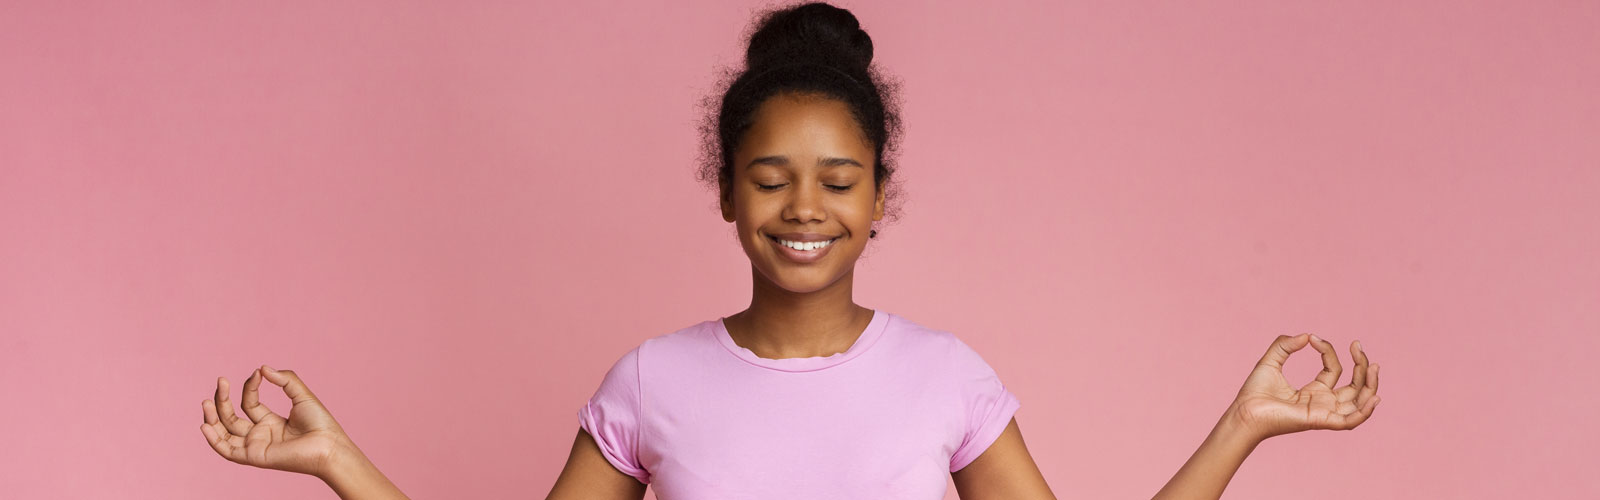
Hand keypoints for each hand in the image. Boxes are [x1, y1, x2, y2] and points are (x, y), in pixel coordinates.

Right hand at [200, 365, 356, 478]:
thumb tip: (263, 368)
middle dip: (222, 400)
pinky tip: (206, 424)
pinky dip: (214, 440)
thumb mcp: (302, 395)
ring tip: (205, 401)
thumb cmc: (321, 424)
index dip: (250, 387)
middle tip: (220, 381)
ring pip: (225, 433)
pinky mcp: (254, 456)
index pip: (249, 403)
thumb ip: (284, 380)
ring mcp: (255, 445)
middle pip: (231, 418)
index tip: (257, 373)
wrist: (329, 446)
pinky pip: (227, 451)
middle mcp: (260, 434)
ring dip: (212, 418)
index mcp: (271, 421)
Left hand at [1226, 333, 1381, 440]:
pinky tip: (1373, 397)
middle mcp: (1322, 402)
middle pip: (1355, 387)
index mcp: (1314, 391)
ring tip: (1374, 365)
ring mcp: (1323, 412)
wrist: (1243, 412)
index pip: (1334, 369)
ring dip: (1371, 386)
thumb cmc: (1253, 393)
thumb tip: (1306, 335)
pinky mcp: (1319, 421)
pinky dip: (1364, 412)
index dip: (1327, 350)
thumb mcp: (1270, 361)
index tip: (1313, 338)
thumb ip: (1285, 345)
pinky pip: (1349, 421)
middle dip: (1361, 366)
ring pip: (1358, 403)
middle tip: (1357, 345)